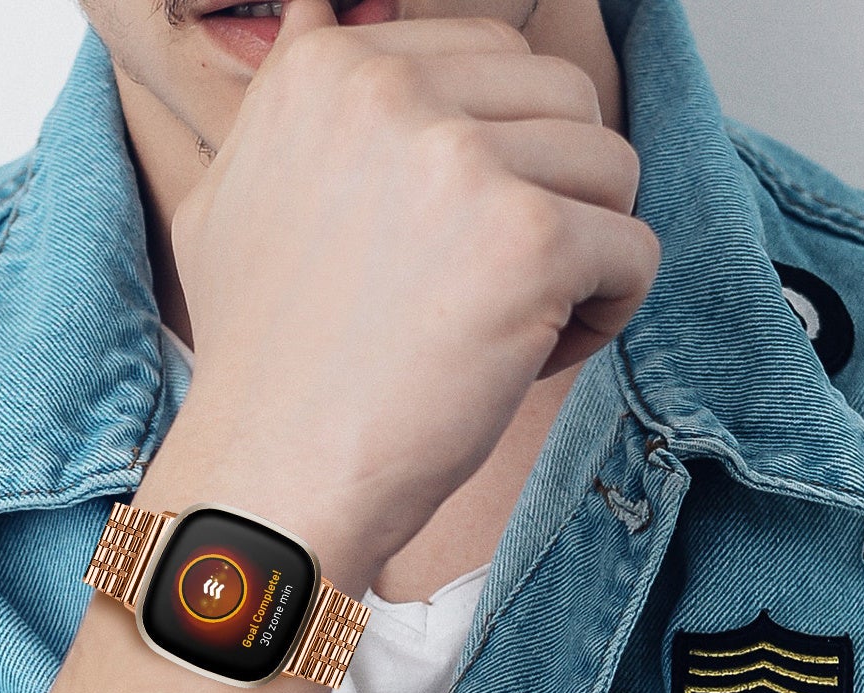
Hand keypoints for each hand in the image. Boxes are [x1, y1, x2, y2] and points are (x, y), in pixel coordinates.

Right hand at [157, 0, 659, 580]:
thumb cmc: (259, 365)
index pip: (490, 58)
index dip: (496, 154)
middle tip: (488, 287)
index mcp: (328, 71)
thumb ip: (286, 103)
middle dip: (552, 193)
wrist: (272, 475)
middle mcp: (392, 93)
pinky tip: (533, 358)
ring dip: (581, 255)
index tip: (450, 240)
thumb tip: (317, 12)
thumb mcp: (227, 201)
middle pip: (564, 99)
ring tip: (509, 326)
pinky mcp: (529, 244)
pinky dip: (606, 315)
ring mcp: (462, 164)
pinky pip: (636, 251)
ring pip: (612, 168)